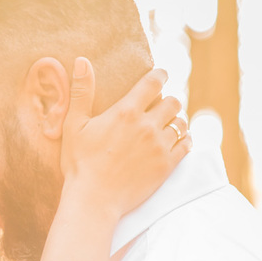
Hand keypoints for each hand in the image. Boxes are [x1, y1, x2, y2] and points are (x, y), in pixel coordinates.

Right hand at [60, 58, 190, 220]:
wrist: (94, 199)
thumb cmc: (80, 162)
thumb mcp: (74, 125)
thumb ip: (81, 91)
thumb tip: (82, 61)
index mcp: (126, 112)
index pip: (153, 83)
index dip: (160, 75)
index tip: (160, 75)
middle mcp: (148, 126)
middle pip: (172, 101)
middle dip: (167, 100)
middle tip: (159, 105)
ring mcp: (160, 146)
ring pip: (181, 123)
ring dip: (175, 121)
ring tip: (166, 124)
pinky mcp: (167, 165)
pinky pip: (187, 145)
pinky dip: (184, 139)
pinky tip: (176, 141)